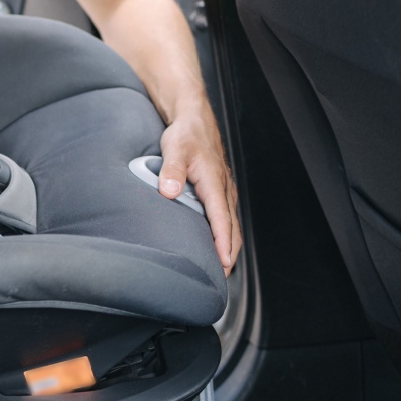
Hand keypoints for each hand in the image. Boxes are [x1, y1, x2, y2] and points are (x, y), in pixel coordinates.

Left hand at [158, 105, 241, 276]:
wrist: (194, 120)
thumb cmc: (186, 134)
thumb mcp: (174, 148)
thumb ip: (171, 170)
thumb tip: (169, 190)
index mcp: (214, 181)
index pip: (221, 218)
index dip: (223, 242)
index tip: (224, 262)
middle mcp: (223, 188)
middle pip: (231, 228)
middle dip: (229, 254)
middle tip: (220, 279)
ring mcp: (224, 191)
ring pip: (231, 225)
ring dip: (228, 247)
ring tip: (220, 271)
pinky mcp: (220, 191)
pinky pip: (226, 218)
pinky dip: (225, 235)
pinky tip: (217, 247)